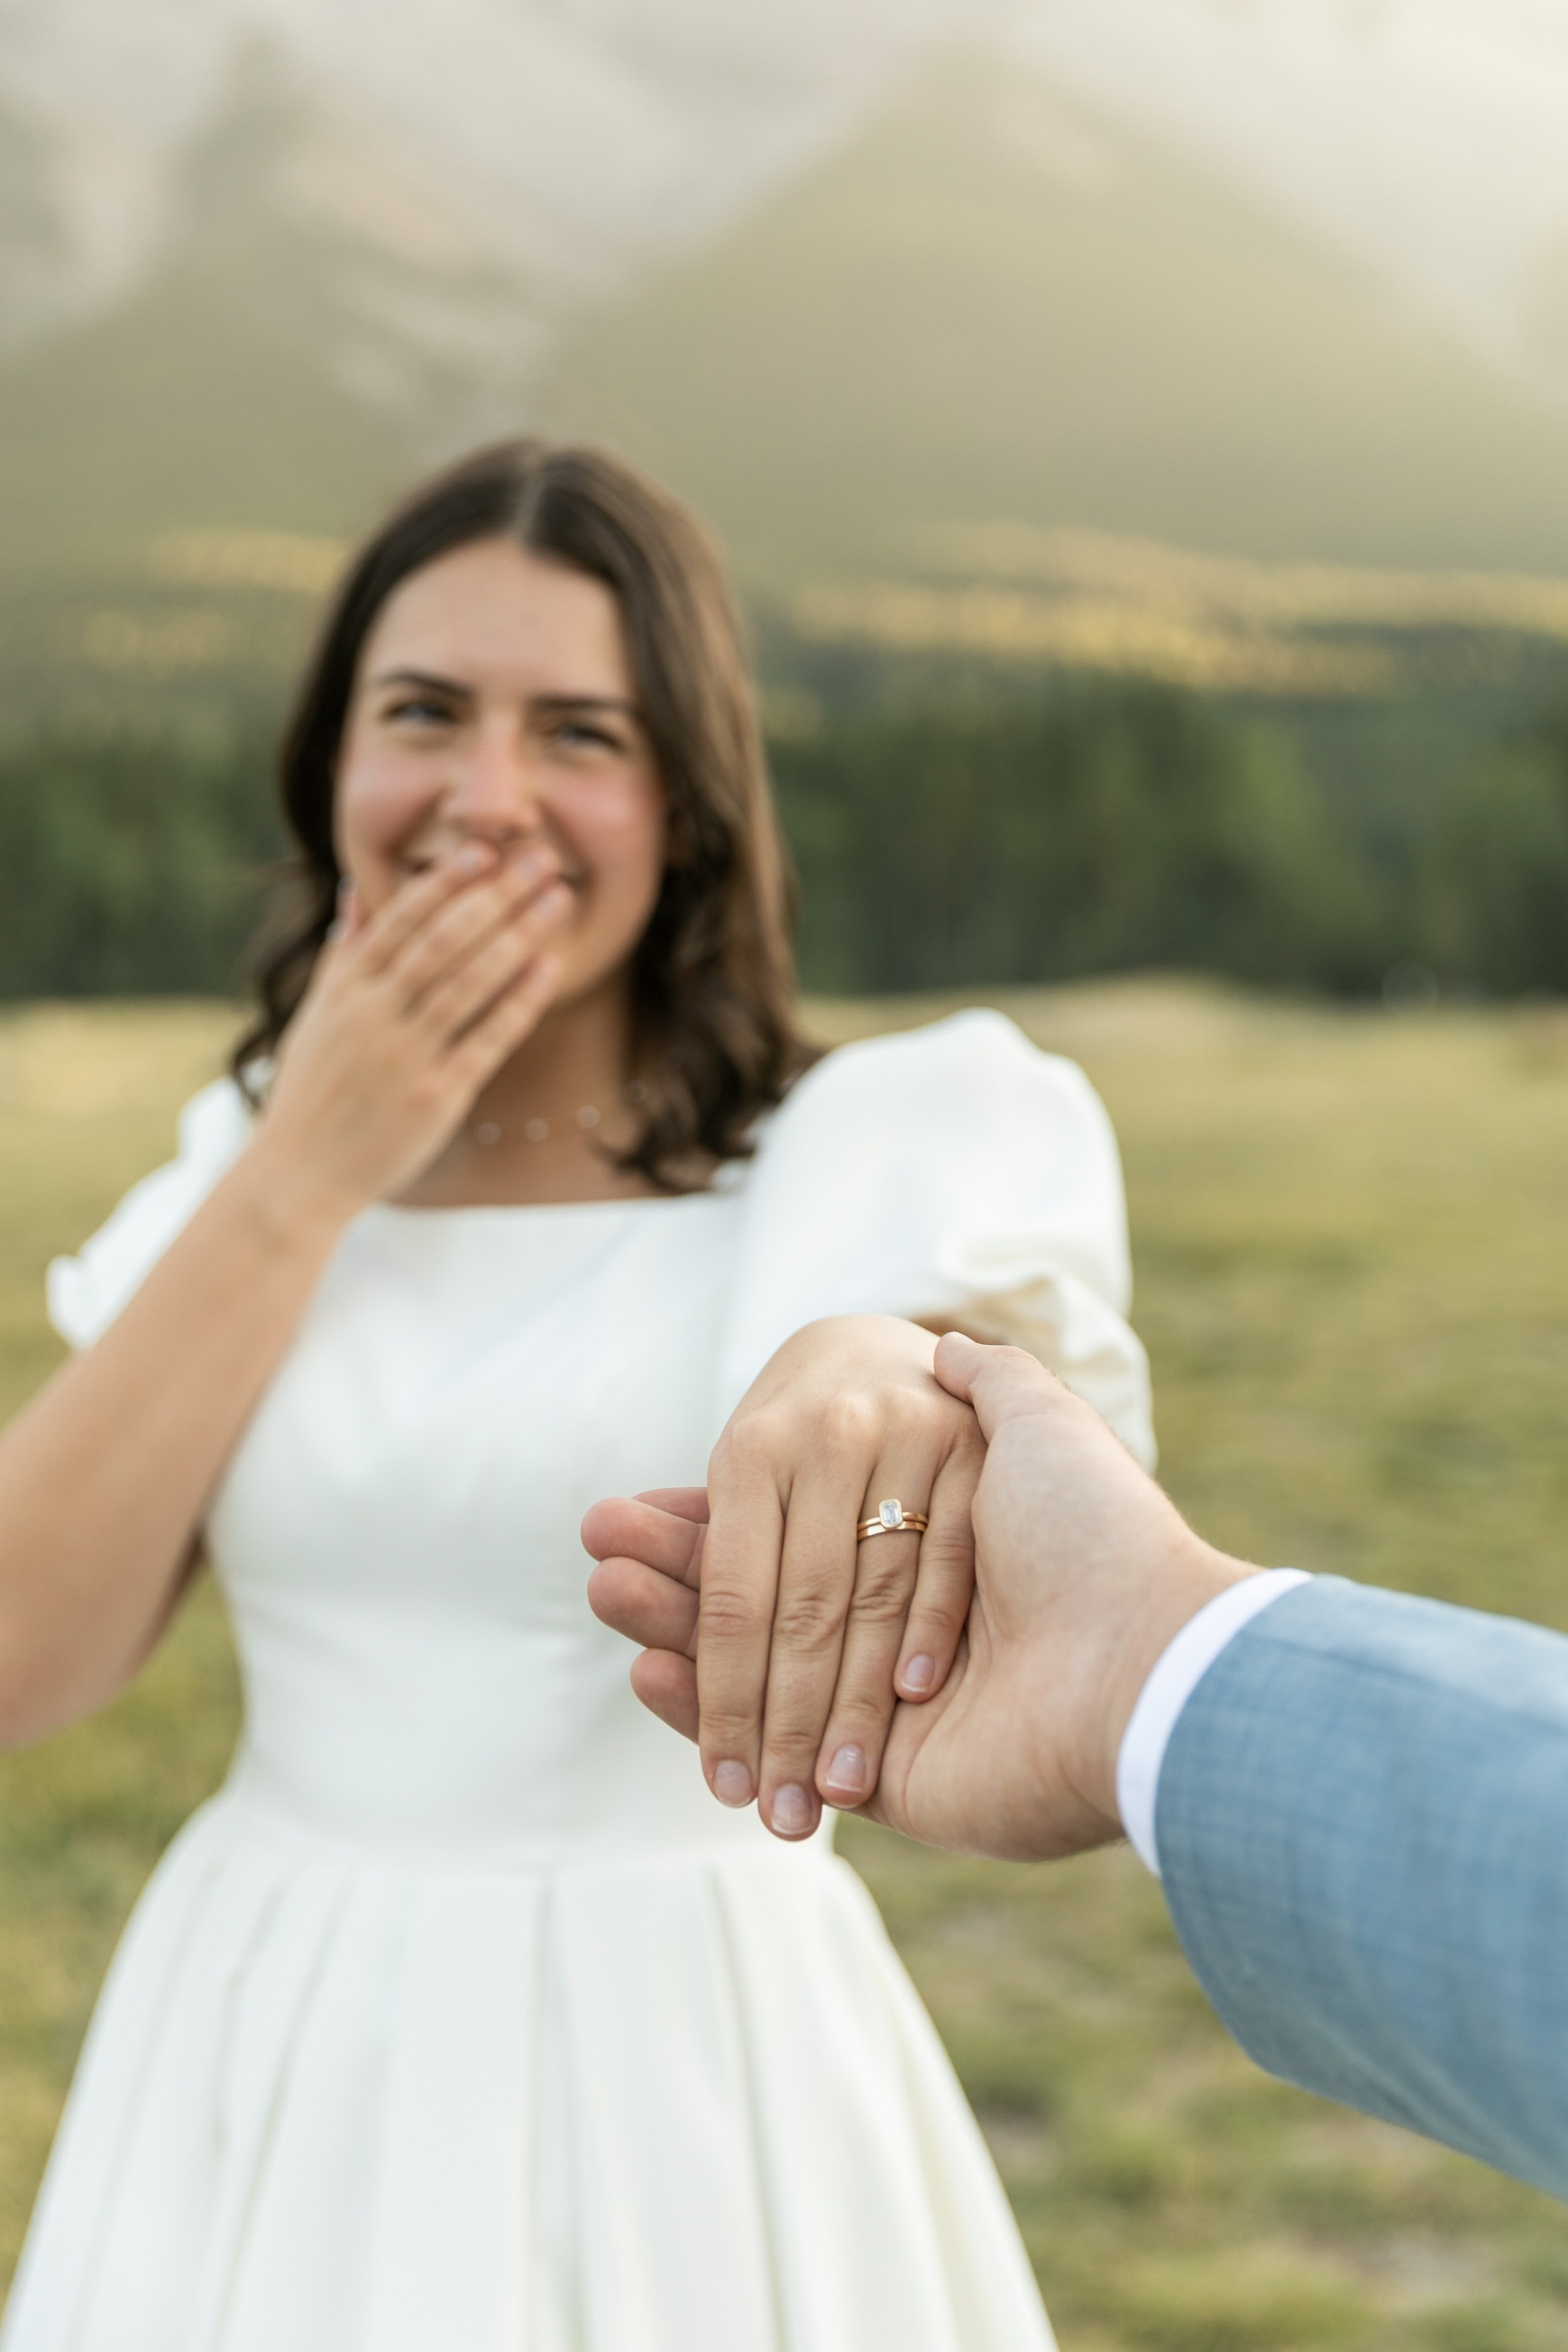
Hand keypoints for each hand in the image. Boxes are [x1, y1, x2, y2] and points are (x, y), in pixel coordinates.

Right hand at [252, 841, 570, 1215]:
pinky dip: (519, 1001)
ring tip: (558, 899)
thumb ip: (343, 955)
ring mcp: (408, 1056)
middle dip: (496, 894)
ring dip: (519, 934)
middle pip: (444, 941)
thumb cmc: (309, 1094)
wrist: (299, 1175)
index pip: (401, 921)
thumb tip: (356, 893)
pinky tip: (549, 967)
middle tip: (540, 857)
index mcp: (346, 992)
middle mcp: (376, 1016)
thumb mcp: (315, 1017)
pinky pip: (486, 1039)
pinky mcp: (437, 1096)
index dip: (445, 882)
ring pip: (470, 982)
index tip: (483, 849)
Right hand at [590, 1334, 1256, 1861]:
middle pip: (766, 1596)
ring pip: (759, 1669)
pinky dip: (708, 1710)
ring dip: (675, 1630)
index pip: (795, 1528)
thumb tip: (948, 1345)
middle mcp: (907, 1627)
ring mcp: (892, 1709)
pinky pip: (784, 1746)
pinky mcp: (891, 1782)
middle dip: (680, 1571)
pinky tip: (644, 1669)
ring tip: (603, 1589)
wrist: (1149, 1659)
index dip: (714, 1514)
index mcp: (930, 1548)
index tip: (639, 1500)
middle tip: (598, 1546)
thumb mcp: (1037, 1427)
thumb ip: (988, 1385)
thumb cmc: (1093, 1532)